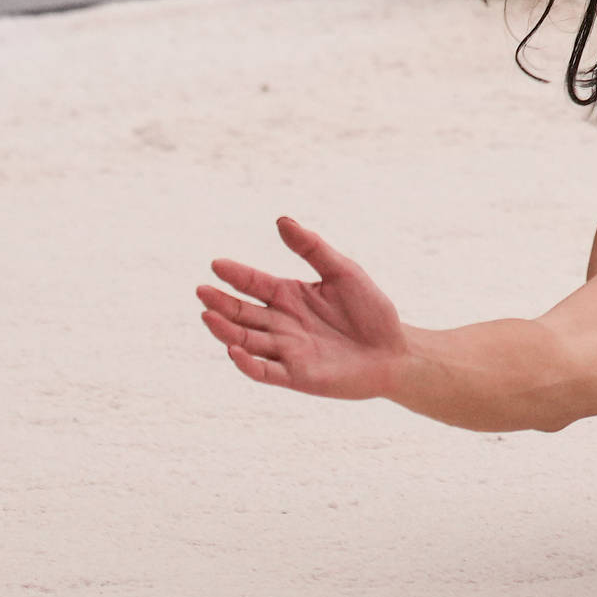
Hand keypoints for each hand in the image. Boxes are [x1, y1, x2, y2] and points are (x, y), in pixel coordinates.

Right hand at [198, 217, 410, 400]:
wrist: (394, 350)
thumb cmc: (370, 309)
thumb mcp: (343, 271)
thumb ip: (312, 248)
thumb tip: (281, 220)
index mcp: (289, 296)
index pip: (254, 284)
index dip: (235, 275)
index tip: (216, 264)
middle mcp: (282, 323)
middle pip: (242, 313)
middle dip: (220, 303)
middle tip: (202, 291)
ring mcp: (286, 350)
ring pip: (247, 340)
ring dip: (226, 330)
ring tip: (208, 316)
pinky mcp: (296, 376)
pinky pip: (265, 372)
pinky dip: (247, 363)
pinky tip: (234, 349)